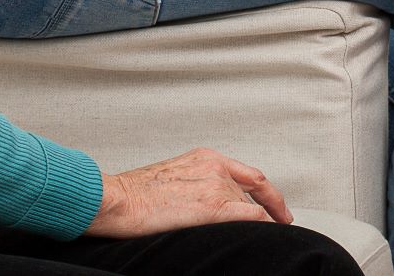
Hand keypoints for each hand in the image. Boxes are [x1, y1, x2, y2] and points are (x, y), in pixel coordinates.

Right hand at [87, 148, 290, 237]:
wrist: (116, 199)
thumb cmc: (132, 195)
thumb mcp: (172, 178)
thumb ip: (195, 184)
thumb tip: (204, 204)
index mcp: (206, 158)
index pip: (249, 175)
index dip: (268, 194)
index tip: (277, 210)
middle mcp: (215, 167)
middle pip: (250, 193)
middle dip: (263, 212)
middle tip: (276, 228)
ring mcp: (215, 185)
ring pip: (251, 206)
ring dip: (259, 221)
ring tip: (266, 236)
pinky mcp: (212, 207)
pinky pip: (250, 216)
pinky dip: (263, 224)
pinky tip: (269, 233)